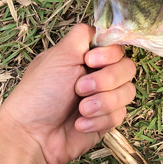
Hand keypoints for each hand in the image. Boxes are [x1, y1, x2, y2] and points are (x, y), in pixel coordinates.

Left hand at [0, 24, 135, 163]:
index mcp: (88, 58)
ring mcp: (106, 97)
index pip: (118, 48)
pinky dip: (99, 120)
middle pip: (128, 68)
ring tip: (81, 109)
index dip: (109, 55)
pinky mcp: (108, 119)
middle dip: (105, 80)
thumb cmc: (40, 94)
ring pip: (128, 92)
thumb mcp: (58, 55)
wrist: (33, 135)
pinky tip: (80, 123)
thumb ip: (82, 36)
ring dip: (103, 102)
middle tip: (80, 88)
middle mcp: (99, 75)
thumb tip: (103, 28)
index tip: (89, 61)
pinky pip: (120, 115)